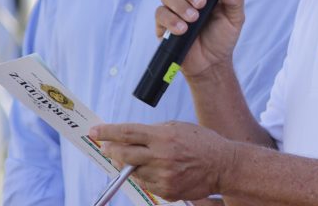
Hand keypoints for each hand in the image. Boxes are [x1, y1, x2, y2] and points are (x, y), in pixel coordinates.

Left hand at [90, 121, 233, 201]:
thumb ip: (154, 132)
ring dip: (131, 165)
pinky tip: (158, 169)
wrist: (222, 165)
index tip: (94, 131)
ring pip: (134, 171)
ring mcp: (163, 176)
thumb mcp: (178, 127)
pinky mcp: (166, 191)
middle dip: (111, 150)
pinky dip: (146, 176)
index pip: (128, 133)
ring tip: (144, 158)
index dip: (108, 132)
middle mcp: (161, 156)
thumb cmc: (202, 143)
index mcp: (163, 136)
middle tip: (107, 147)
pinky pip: (146, 183)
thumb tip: (130, 137)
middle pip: (124, 154)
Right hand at [156, 0, 245, 76]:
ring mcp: (173, 7)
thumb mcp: (236, 17)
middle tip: (201, 4)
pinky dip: (171, 20)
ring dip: (180, 5)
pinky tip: (182, 29)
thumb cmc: (223, 36)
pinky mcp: (163, 23)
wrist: (212, 63)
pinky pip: (160, 14)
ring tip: (194, 18)